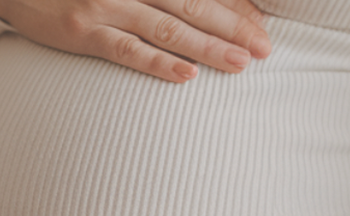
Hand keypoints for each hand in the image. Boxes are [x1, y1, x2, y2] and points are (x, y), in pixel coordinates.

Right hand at [0, 0, 270, 81]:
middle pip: (193, 6)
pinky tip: (186, 75)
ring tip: (239, 64)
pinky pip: (127, 50)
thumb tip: (185, 11)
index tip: (262, 28)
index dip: (233, 7)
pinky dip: (158, 63)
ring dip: (208, 46)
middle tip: (265, 50)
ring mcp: (107, 6)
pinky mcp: (83, 30)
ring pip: (169, 28)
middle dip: (233, 27)